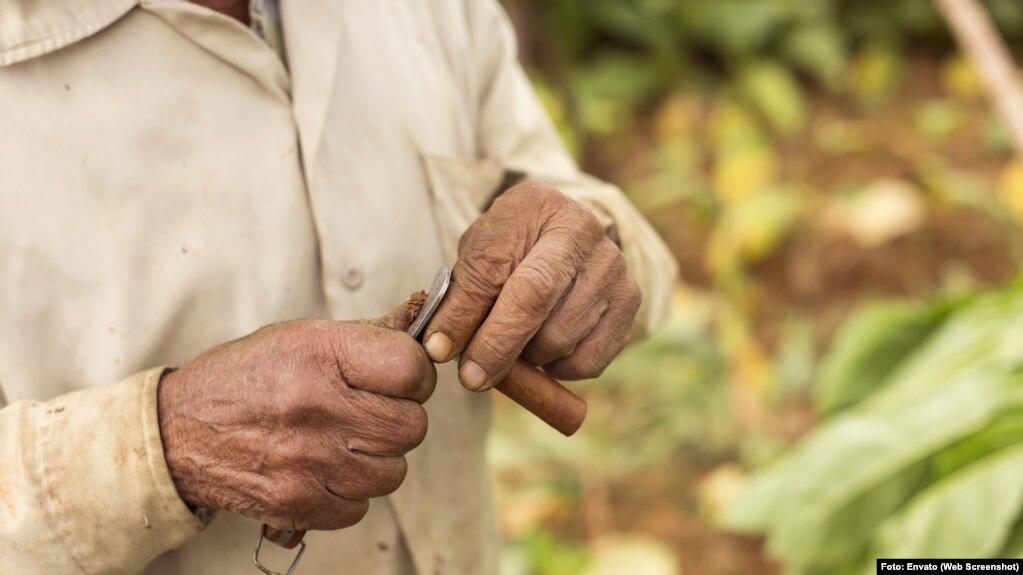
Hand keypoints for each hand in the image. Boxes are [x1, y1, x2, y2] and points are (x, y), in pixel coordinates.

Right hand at [157, 307, 435, 531]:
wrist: (177, 431)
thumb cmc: (247, 377)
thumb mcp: (301, 337)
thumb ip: (367, 336)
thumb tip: (420, 326)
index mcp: (319, 354)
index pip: (410, 368)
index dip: (417, 375)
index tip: (403, 378)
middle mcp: (315, 406)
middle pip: (411, 426)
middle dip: (400, 419)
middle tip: (373, 412)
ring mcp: (307, 460)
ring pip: (392, 472)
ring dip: (378, 459)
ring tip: (347, 441)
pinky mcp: (296, 503)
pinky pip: (360, 507)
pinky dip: (351, 493)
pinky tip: (327, 469)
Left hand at [423, 181, 640, 390]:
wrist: (561, 235)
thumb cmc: (511, 246)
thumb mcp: (478, 254)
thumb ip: (461, 295)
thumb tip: (442, 348)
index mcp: (540, 209)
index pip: (498, 269)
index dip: (470, 318)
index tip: (441, 352)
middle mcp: (587, 235)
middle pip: (538, 305)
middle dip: (497, 348)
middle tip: (471, 375)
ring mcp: (615, 270)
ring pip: (561, 340)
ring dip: (527, 357)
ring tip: (513, 341)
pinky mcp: (630, 304)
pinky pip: (588, 361)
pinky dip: (558, 369)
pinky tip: (543, 350)